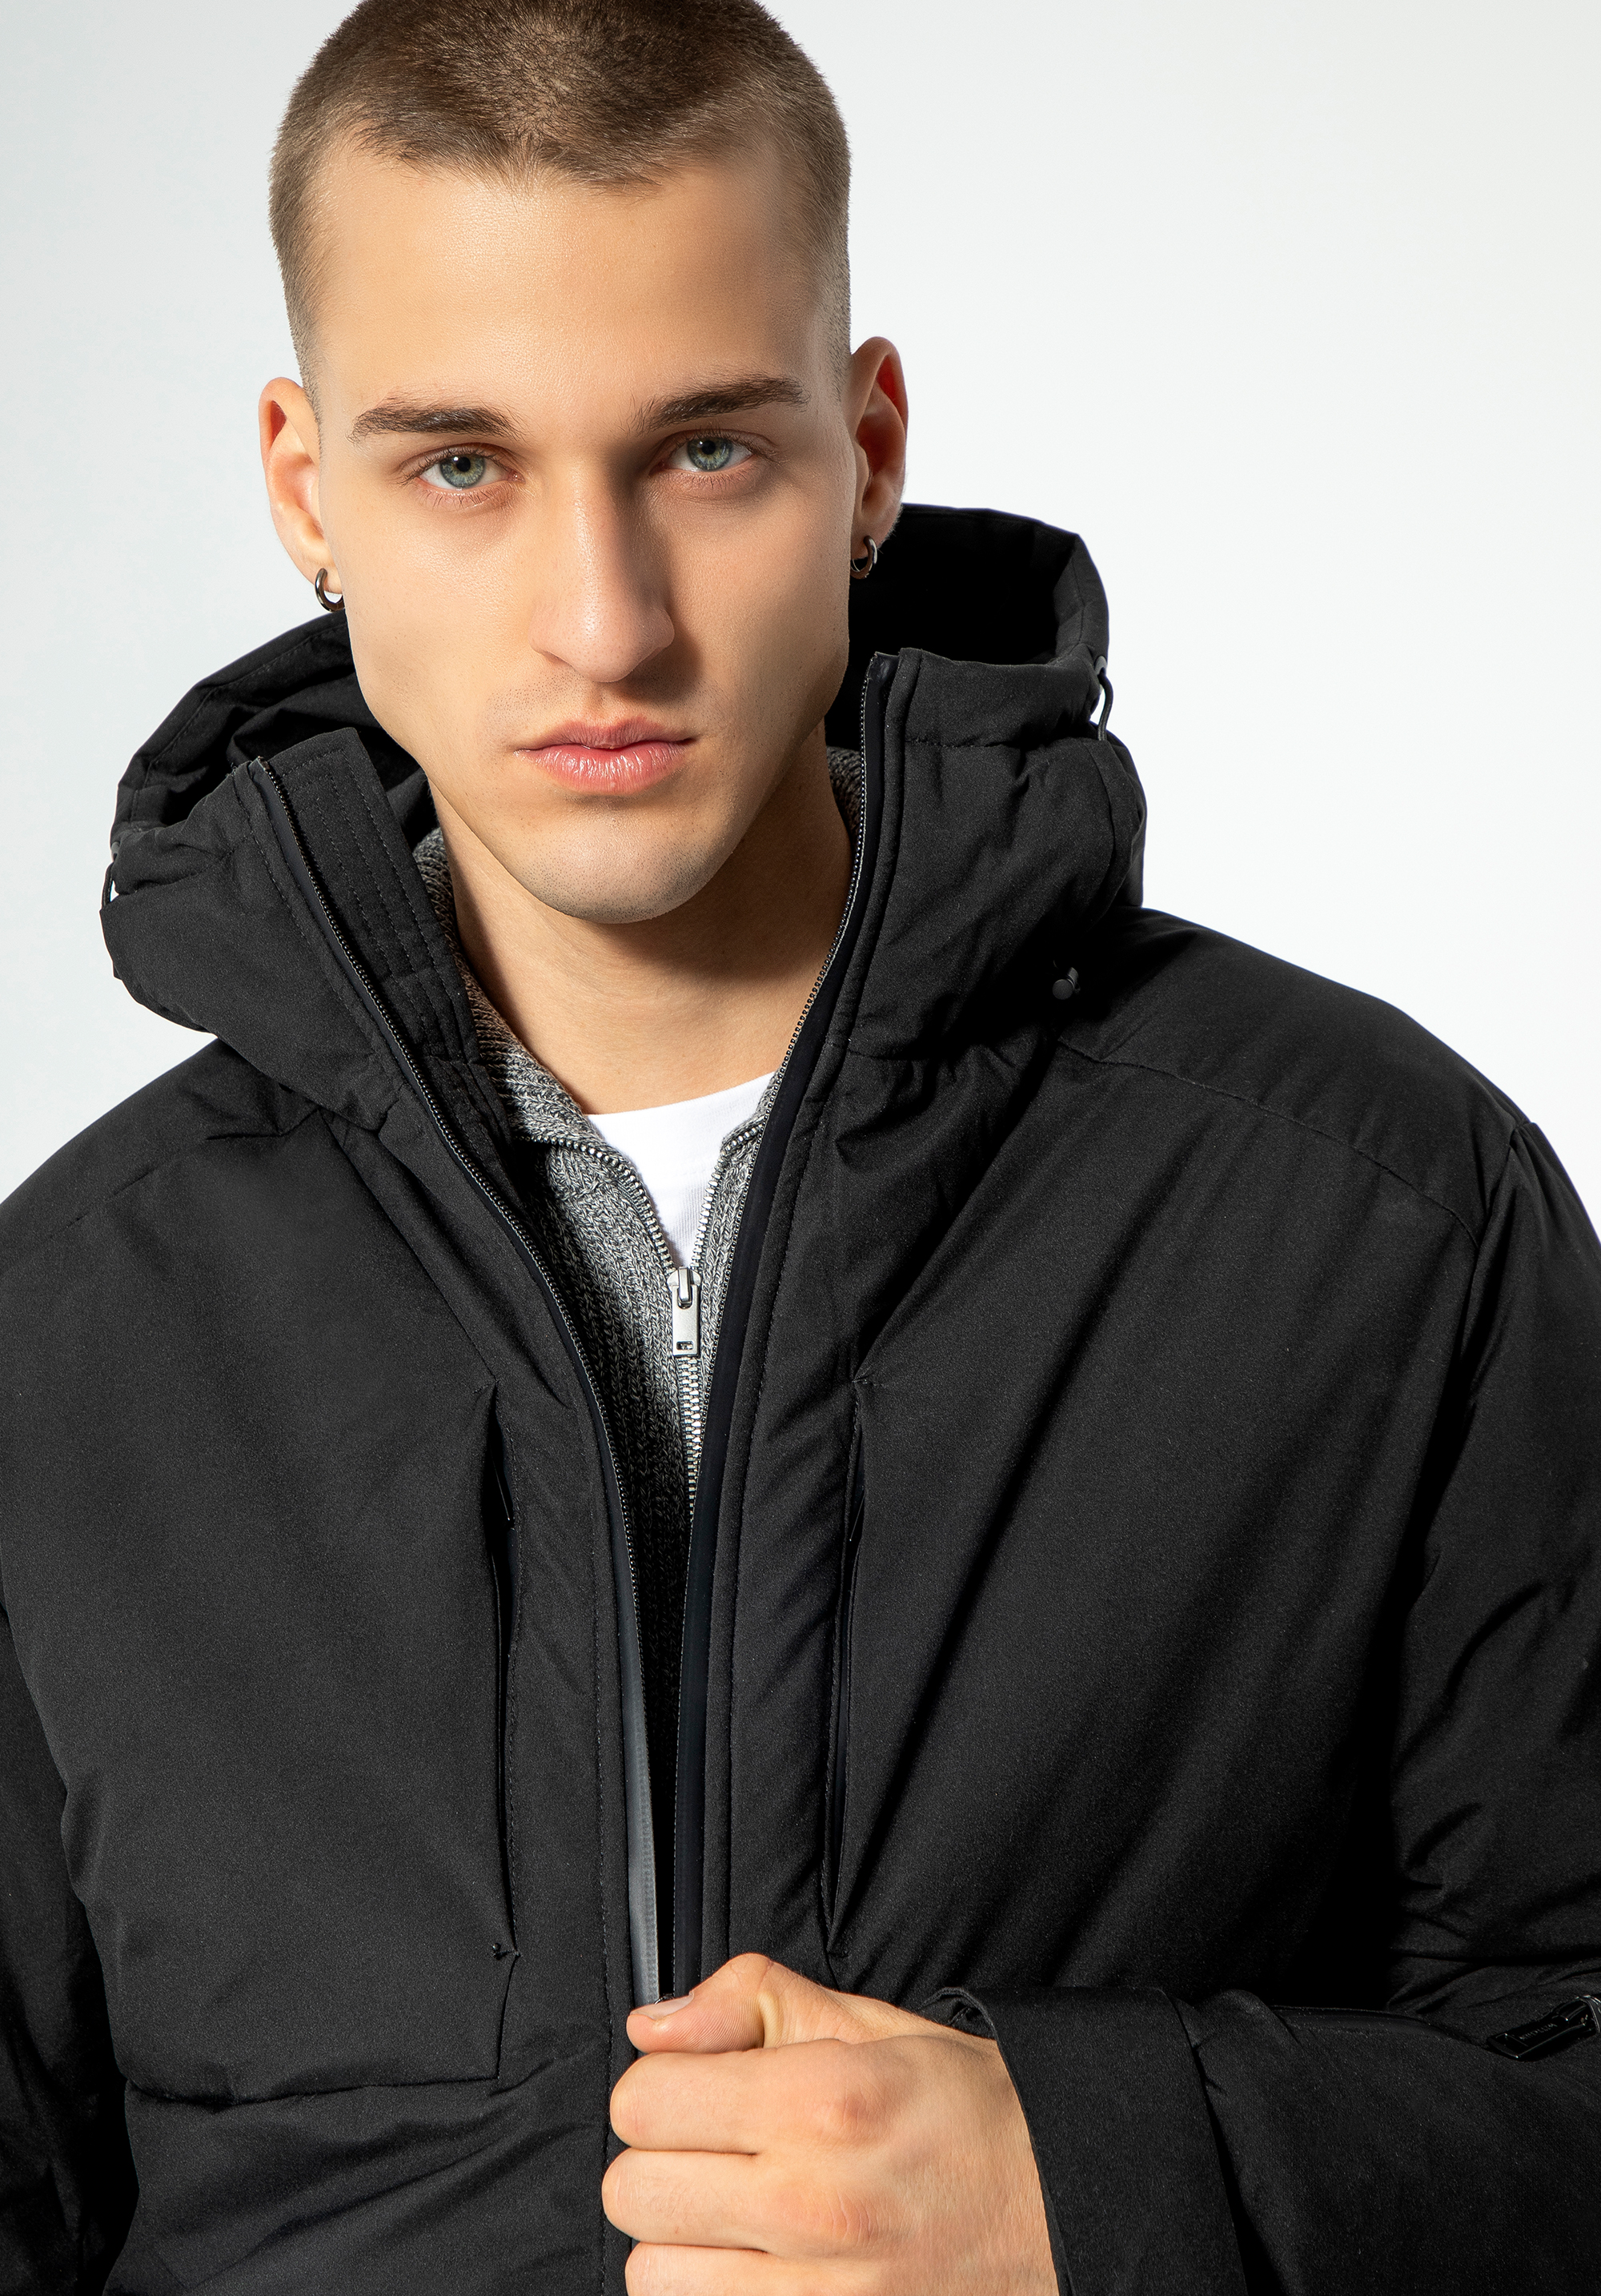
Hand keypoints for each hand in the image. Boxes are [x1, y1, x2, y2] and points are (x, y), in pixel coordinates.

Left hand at [603, 1952, 1054, 2291]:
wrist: (1063, 2204)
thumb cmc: (964, 2112)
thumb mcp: (866, 2021)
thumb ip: (749, 1999)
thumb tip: (652, 2025)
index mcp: (822, 2101)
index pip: (644, 2100)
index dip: (660, 2084)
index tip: (695, 2087)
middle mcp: (813, 2203)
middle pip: (632, 2192)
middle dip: (661, 2160)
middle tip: (713, 2148)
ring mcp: (822, 2295)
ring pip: (653, 2276)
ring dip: (681, 2242)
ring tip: (737, 2212)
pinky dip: (715, 2293)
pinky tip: (757, 2263)